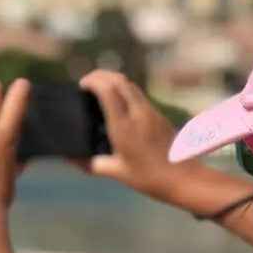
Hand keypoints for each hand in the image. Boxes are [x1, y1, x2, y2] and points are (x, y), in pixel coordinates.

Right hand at [78, 71, 188, 196]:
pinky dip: (125, 92)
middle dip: (101, 75)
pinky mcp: (159, 114)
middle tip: (88, 83)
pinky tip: (119, 104)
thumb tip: (70, 159)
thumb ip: (91, 164)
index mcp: (124, 125)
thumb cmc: (148, 177)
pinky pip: (139, 95)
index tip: (82, 85)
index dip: (93, 81)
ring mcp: (151, 111)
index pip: (108, 90)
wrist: (183, 177)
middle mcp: (138, 112)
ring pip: (131, 85)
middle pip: (120, 80)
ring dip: (114, 82)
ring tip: (101, 91)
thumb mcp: (116, 172)